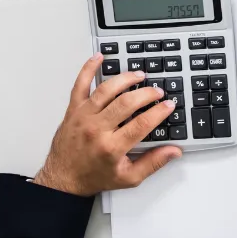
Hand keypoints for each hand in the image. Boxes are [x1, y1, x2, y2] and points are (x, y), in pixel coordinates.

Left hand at [33, 53, 181, 196]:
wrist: (62, 179)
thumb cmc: (93, 177)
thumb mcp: (128, 178)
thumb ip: (153, 163)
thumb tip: (174, 151)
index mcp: (111, 147)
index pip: (142, 124)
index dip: (159, 112)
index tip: (168, 105)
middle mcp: (96, 130)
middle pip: (126, 103)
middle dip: (146, 93)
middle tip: (157, 91)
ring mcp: (83, 117)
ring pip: (106, 90)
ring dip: (125, 79)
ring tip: (139, 75)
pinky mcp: (73, 110)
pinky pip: (80, 85)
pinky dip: (88, 69)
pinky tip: (99, 58)